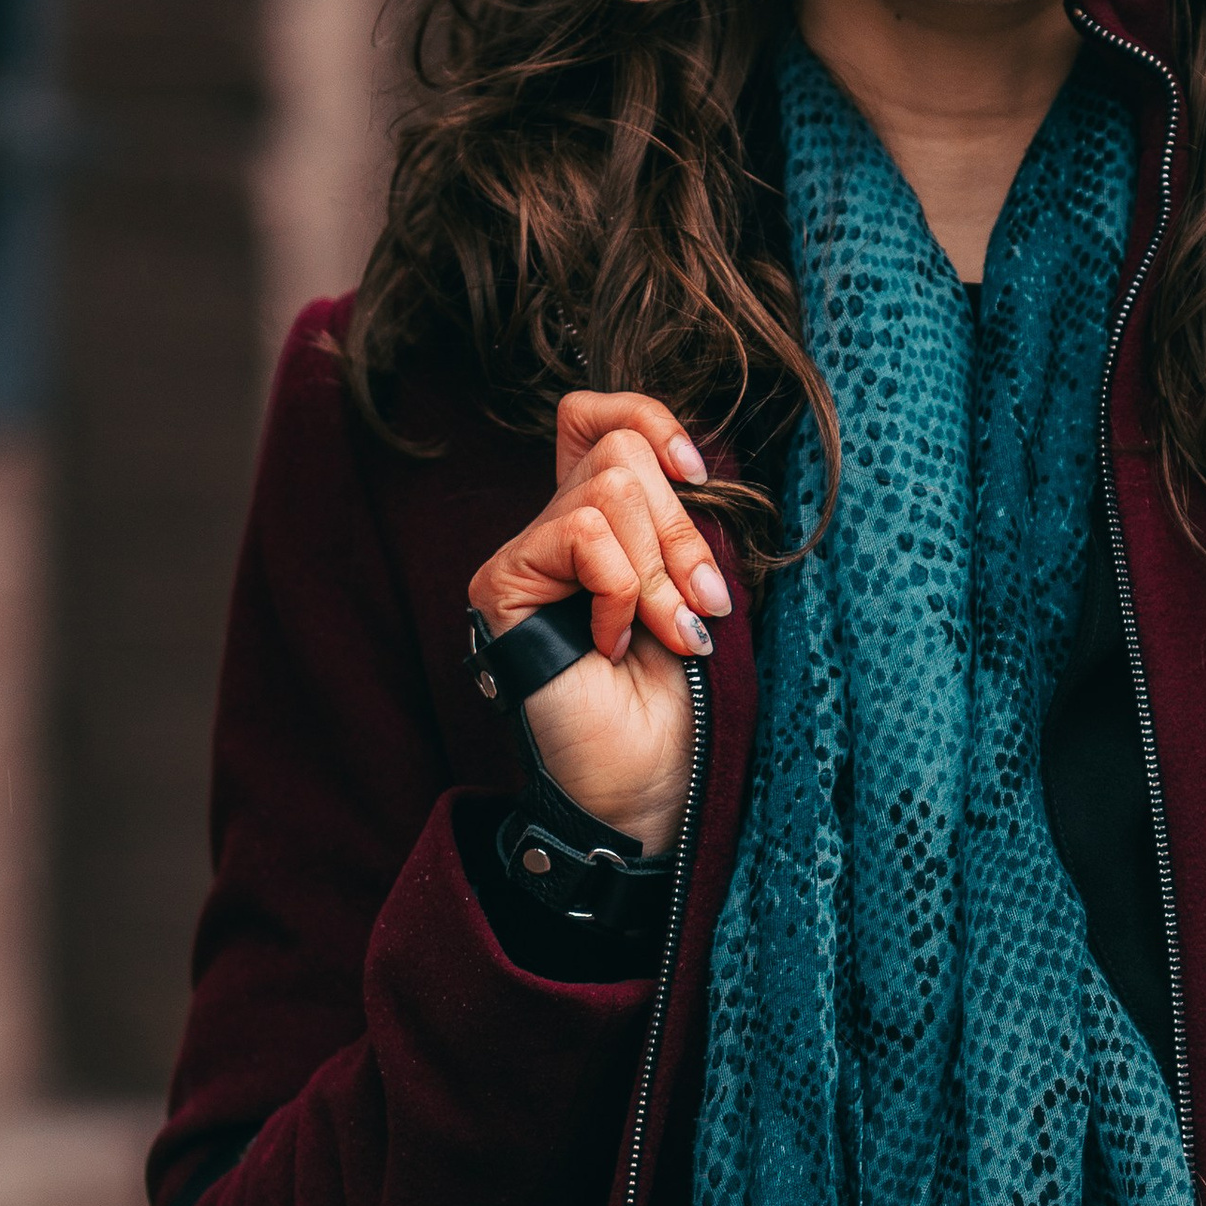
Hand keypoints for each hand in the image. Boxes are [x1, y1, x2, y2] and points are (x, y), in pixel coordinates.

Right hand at [467, 394, 730, 854]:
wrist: (646, 789)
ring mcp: (525, 556)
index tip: (699, 473)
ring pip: (609, 484)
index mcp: (604, 526)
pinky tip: (612, 644)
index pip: (598, 416)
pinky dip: (621, 589)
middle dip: (683, 529)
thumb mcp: (699, 596)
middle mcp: (556, 532)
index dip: (649, 418)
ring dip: (661, 568)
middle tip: (702, 609)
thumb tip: (702, 465)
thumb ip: (688, 527)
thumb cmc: (680, 705)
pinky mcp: (502, 583)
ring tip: (667, 634)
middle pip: (620, 448)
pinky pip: (583, 534)